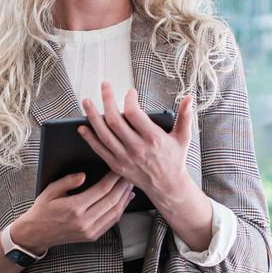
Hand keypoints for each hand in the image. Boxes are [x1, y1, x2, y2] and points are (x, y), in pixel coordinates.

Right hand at [14, 171, 133, 252]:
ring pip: (115, 212)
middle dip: (123, 186)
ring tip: (130, 185)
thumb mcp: (50, 191)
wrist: (36, 234)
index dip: (114, 178)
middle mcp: (84, 221)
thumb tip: (83, 175)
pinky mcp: (92, 236)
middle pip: (112, 200)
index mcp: (74, 208)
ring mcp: (89, 231)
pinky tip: (125, 200)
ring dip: (125, 197)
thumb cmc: (43, 210)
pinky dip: (121, 209)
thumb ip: (67, 181)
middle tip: (129, 174)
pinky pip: (112, 222)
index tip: (119, 169)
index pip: (102, 190)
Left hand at [79, 82, 194, 201]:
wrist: (167, 186)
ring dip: (92, 116)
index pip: (134, 114)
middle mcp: (136, 148)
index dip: (129, 99)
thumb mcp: (183, 137)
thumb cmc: (175, 159)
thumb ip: (185, 116)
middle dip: (107, 100)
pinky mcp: (117, 165)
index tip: (130, 92)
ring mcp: (124, 157)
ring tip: (86, 102)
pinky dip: (89, 138)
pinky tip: (82, 127)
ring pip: (103, 134)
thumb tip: (189, 98)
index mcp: (153, 138)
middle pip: (115, 121)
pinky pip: (100, 149)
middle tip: (104, 86)